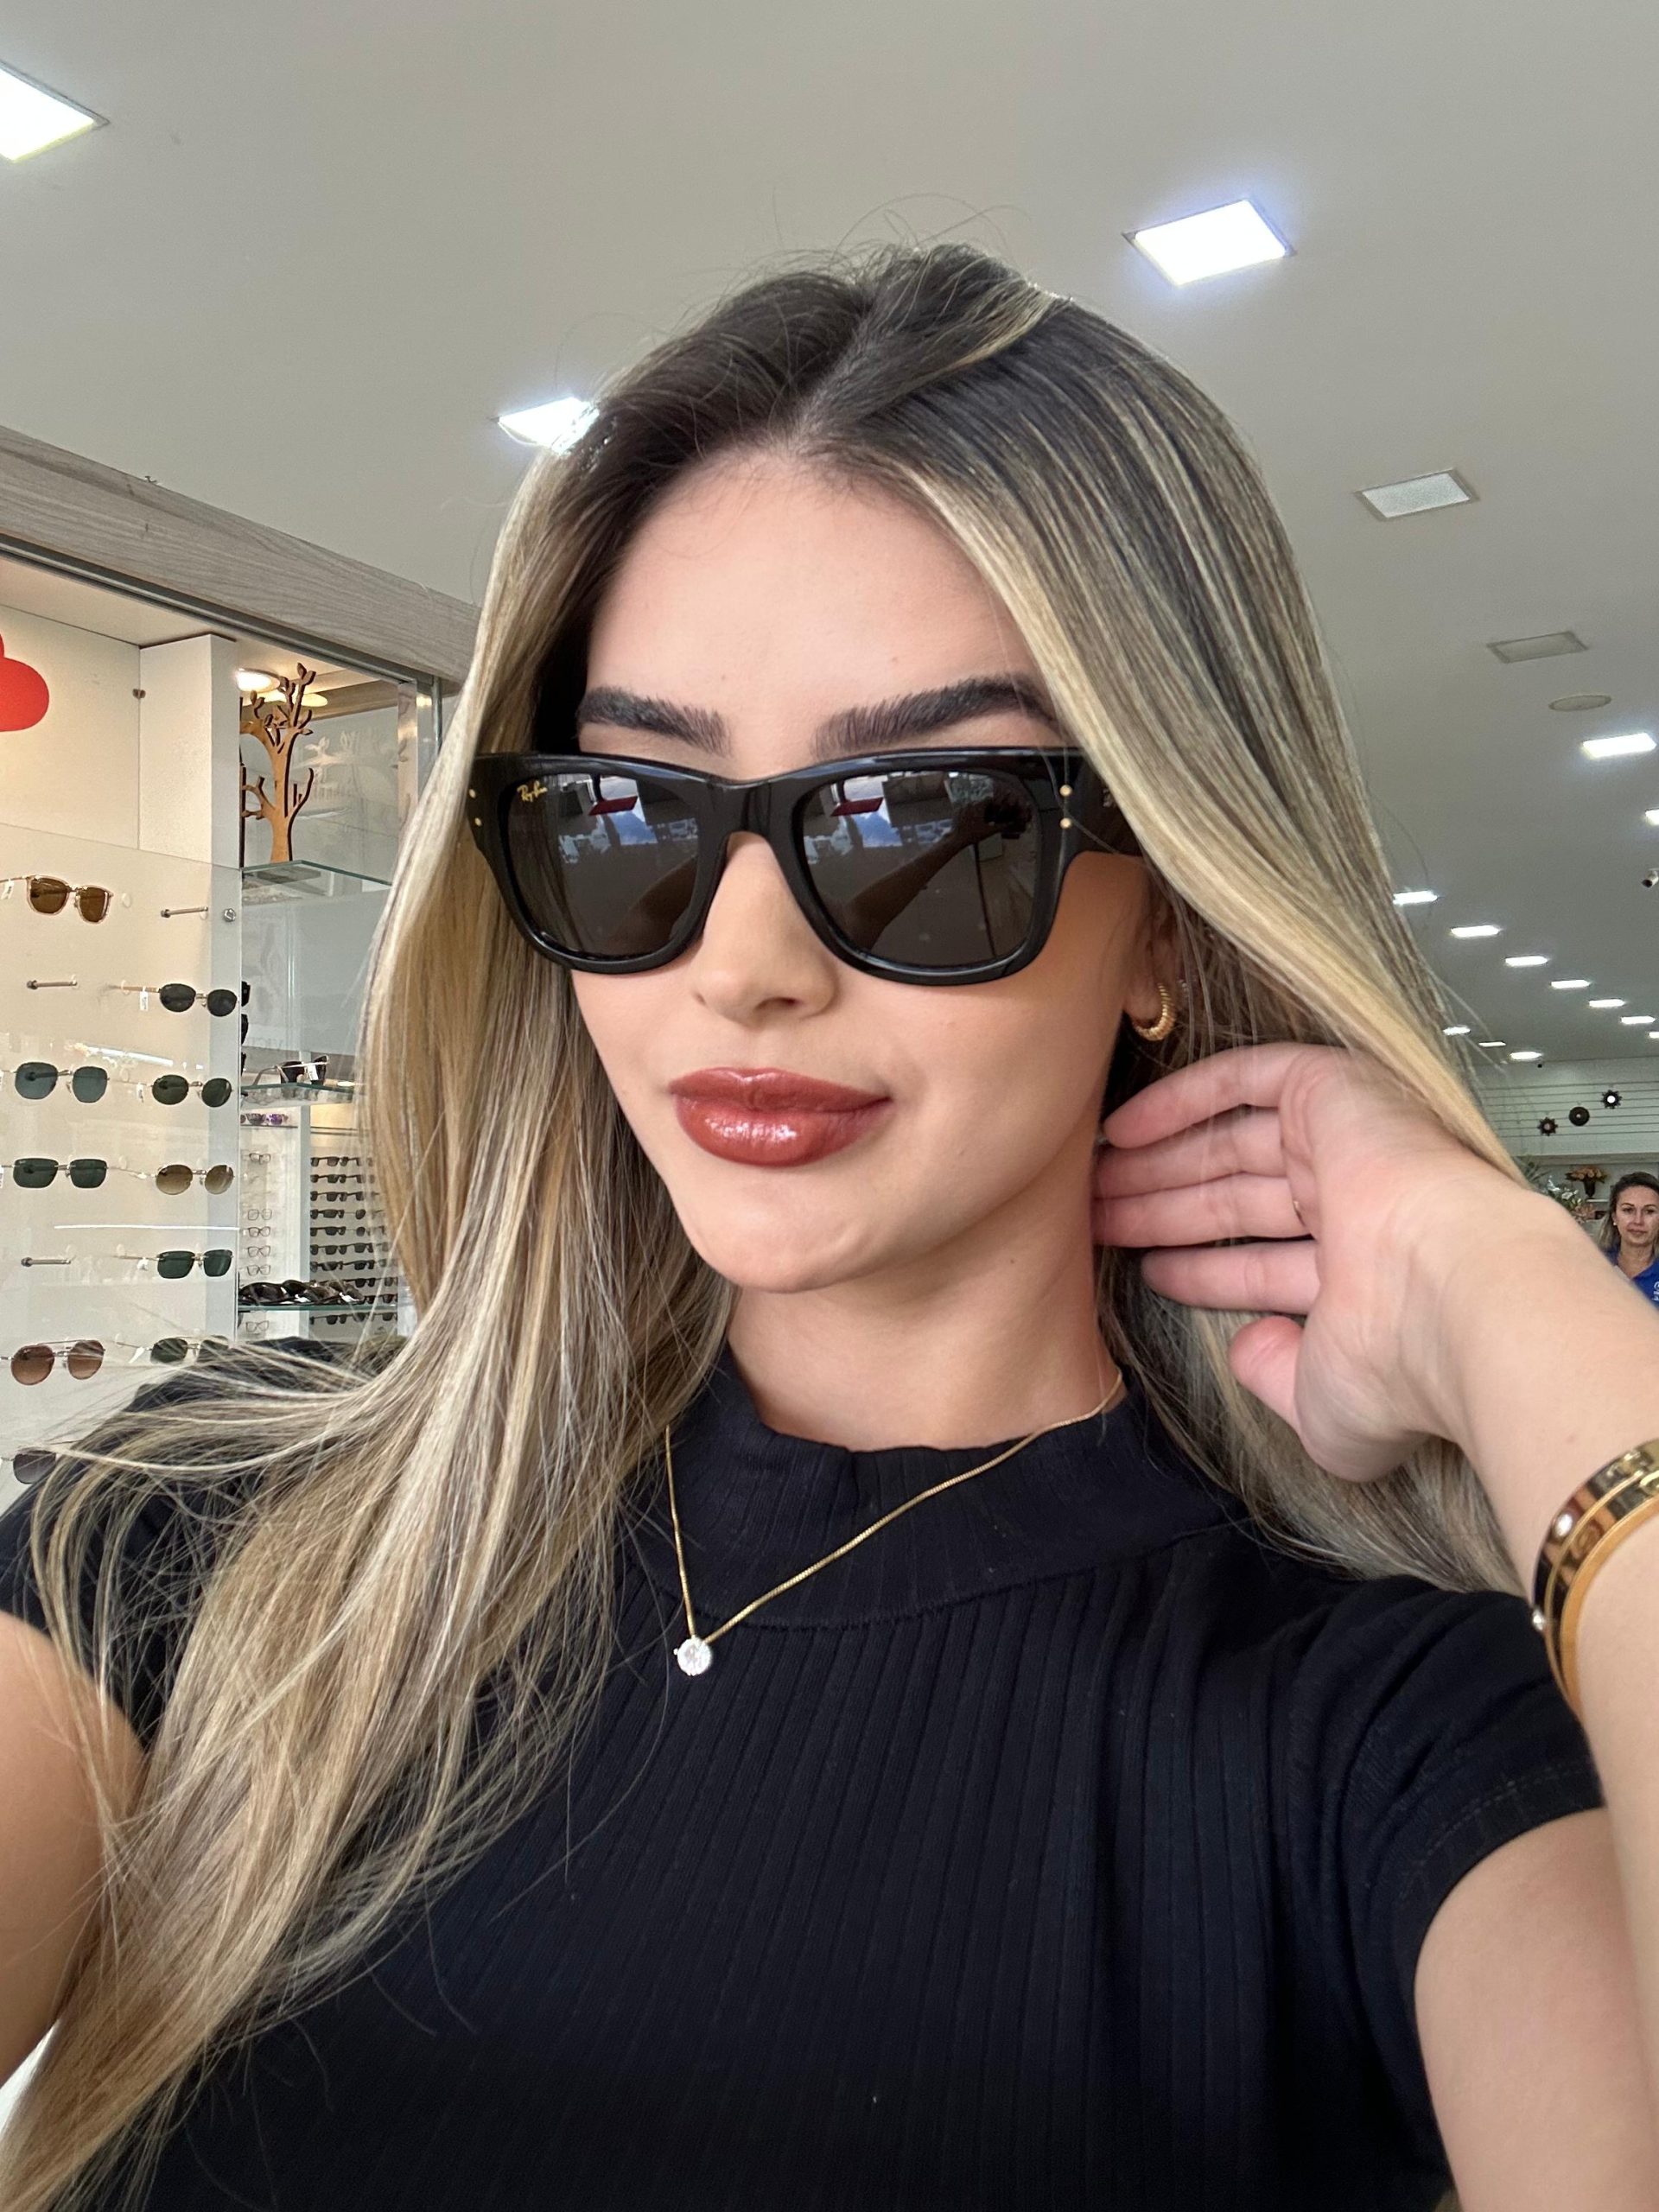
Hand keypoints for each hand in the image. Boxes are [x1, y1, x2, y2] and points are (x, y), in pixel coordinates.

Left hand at [1090, 1042, 1565, 1481]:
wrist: (1450, 1299)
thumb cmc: (1398, 1365)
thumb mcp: (1320, 1407)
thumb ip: (1276, 1378)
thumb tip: (1249, 1352)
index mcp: (1363, 1283)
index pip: (1264, 1267)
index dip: (1201, 1270)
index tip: (1144, 1271)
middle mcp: (1358, 1210)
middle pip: (1236, 1200)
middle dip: (1163, 1211)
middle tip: (1099, 1219)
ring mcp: (1349, 1148)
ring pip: (1232, 1144)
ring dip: (1158, 1164)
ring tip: (1093, 1184)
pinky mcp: (1338, 1092)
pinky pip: (1247, 1078)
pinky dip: (1182, 1097)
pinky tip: (1123, 1129)